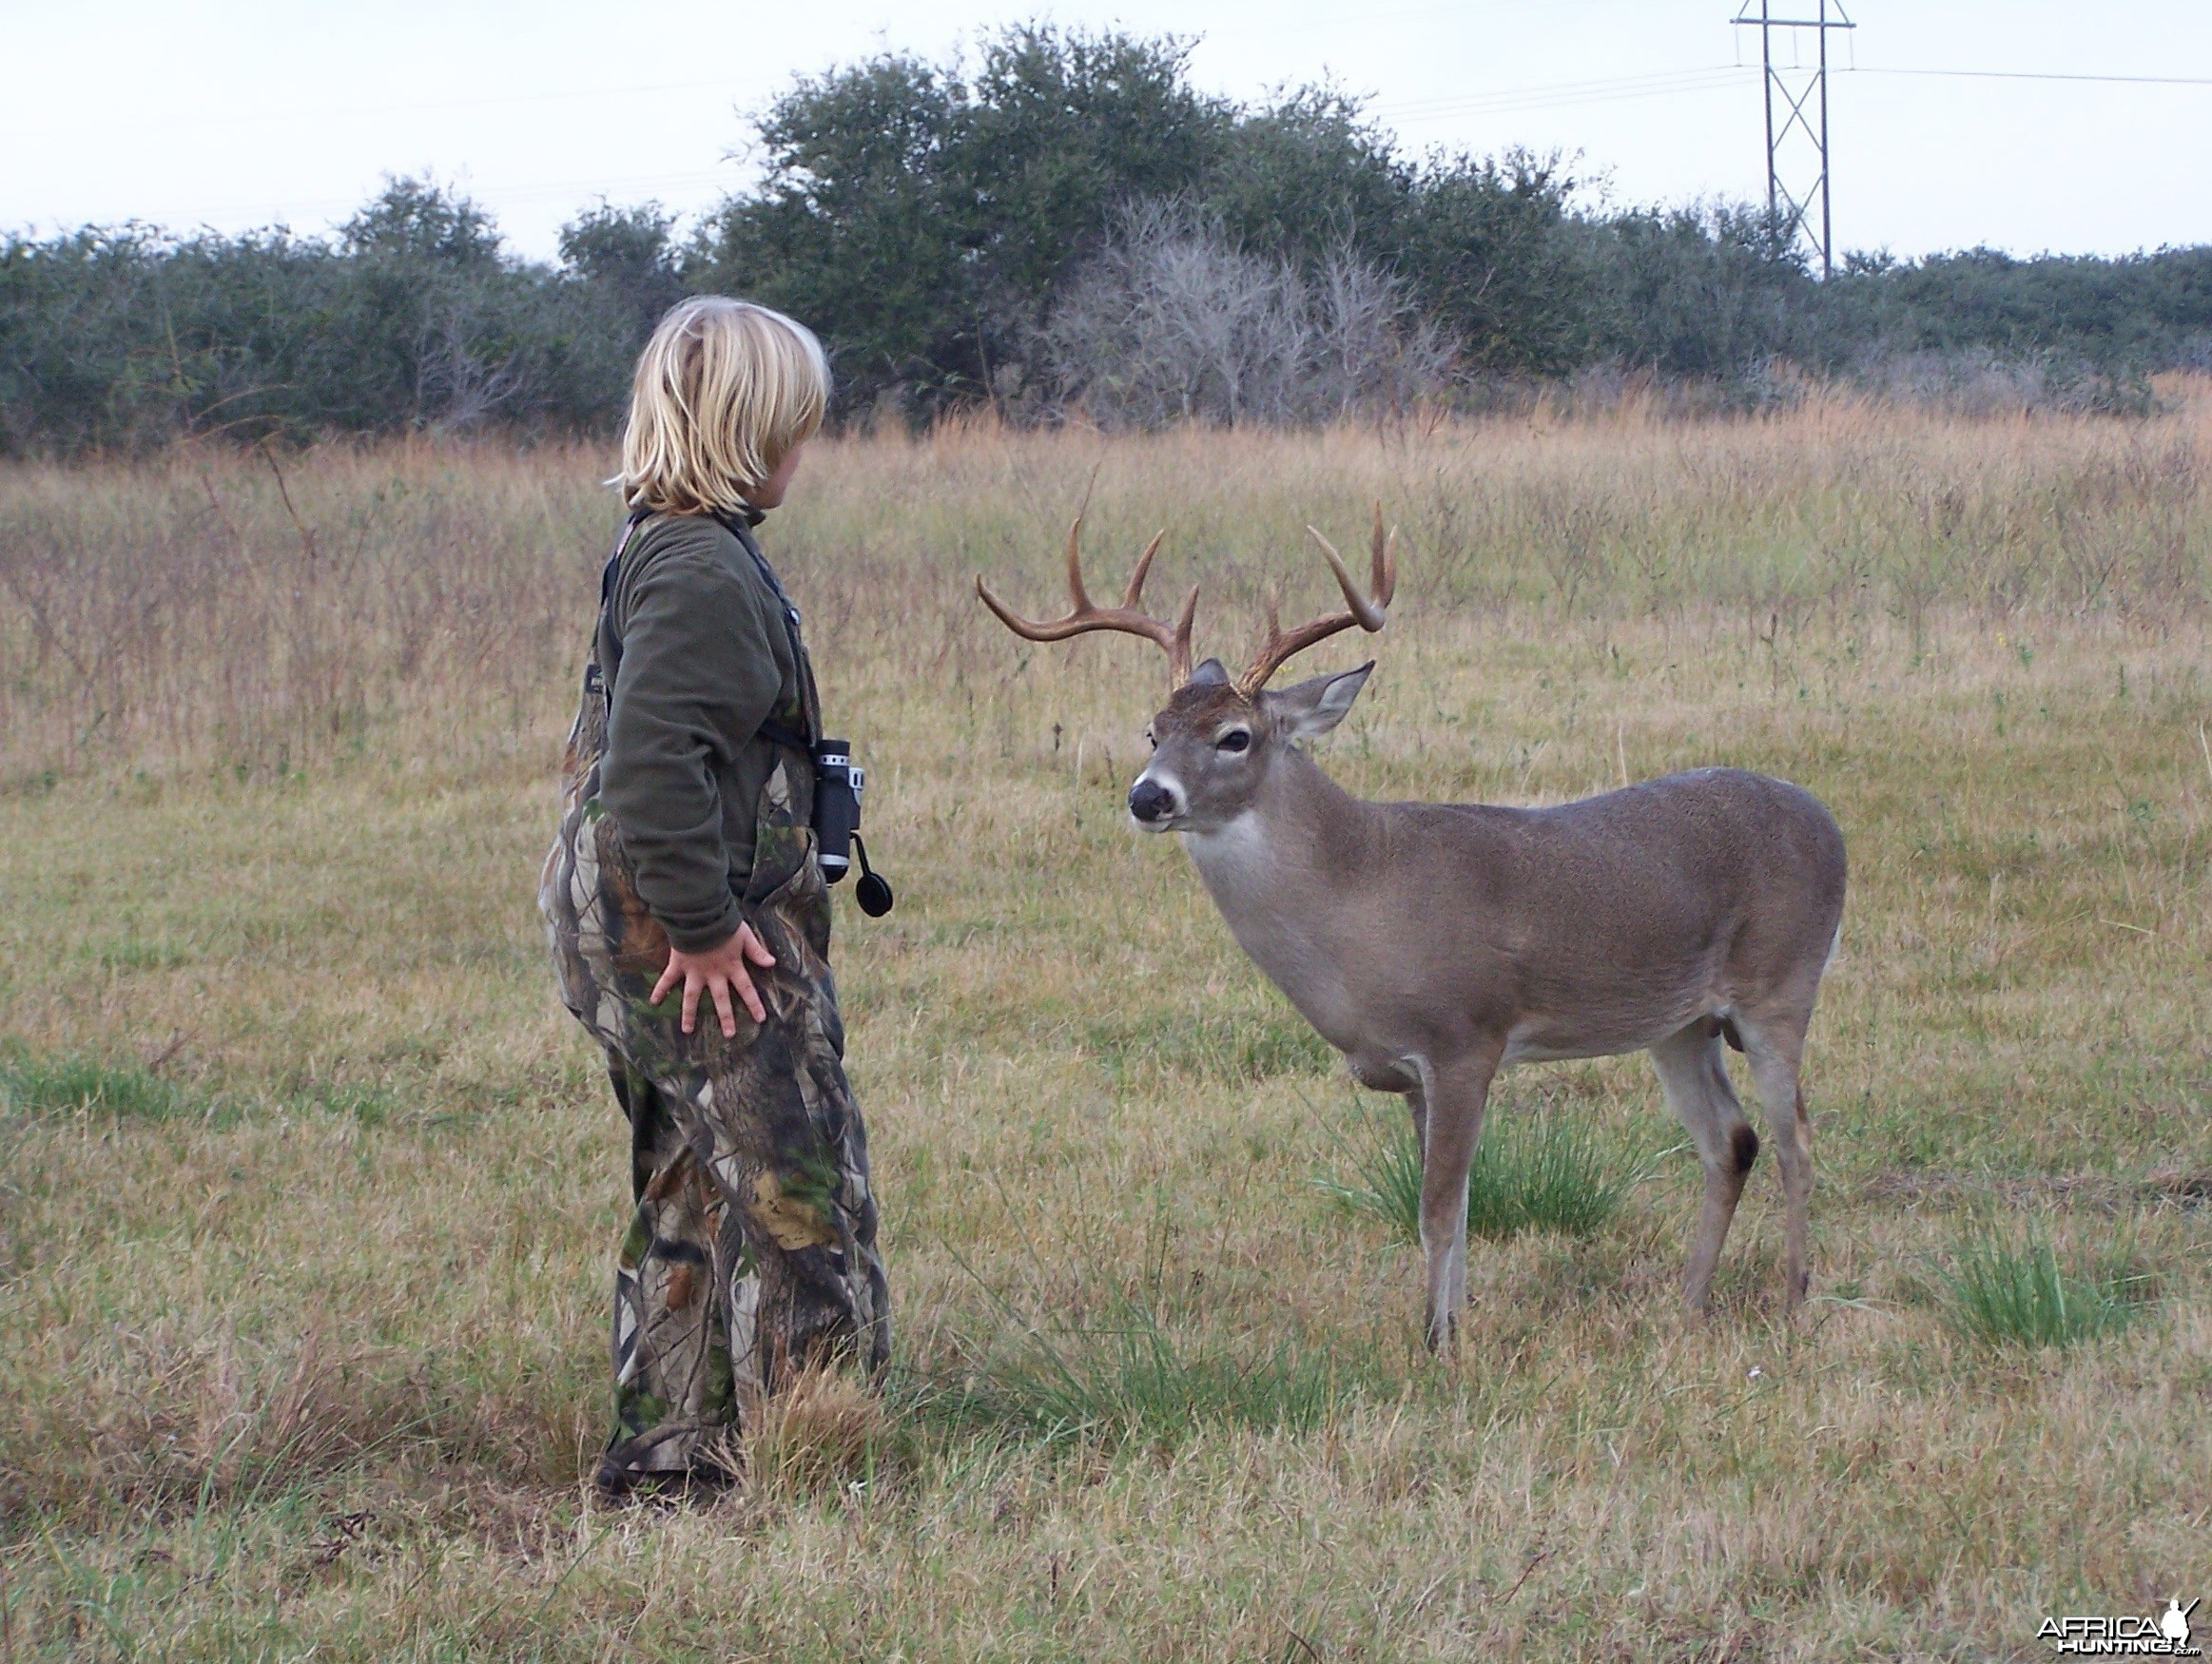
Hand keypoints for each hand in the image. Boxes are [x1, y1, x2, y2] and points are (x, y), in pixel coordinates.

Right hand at [651, 923, 777, 1037]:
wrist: (701, 914)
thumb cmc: (724, 922)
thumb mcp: (745, 935)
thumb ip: (757, 951)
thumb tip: (773, 963)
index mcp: (731, 966)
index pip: (746, 988)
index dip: (754, 1004)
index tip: (761, 1019)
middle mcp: (713, 973)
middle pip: (721, 999)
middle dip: (726, 1017)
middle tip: (729, 1035)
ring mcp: (695, 971)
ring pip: (692, 996)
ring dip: (689, 1013)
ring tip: (687, 1030)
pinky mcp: (679, 964)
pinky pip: (667, 979)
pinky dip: (659, 989)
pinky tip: (653, 1002)